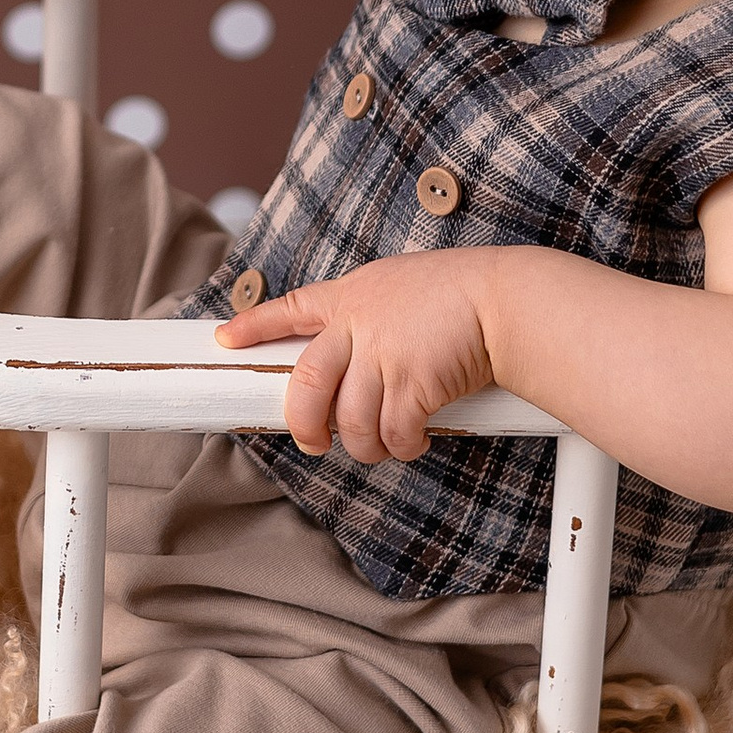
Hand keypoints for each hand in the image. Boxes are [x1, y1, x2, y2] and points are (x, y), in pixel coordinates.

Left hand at [216, 250, 498, 462]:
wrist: (506, 299)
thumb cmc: (466, 292)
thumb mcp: (403, 285)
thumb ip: (372, 315)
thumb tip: (357, 356)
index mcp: (353, 296)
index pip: (292, 308)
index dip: (255, 325)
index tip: (227, 338)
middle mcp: (358, 325)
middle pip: (305, 386)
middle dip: (303, 425)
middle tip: (314, 443)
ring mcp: (382, 356)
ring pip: (350, 423)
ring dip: (366, 446)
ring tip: (386, 445)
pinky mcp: (410, 385)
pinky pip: (392, 434)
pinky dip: (403, 446)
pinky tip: (415, 440)